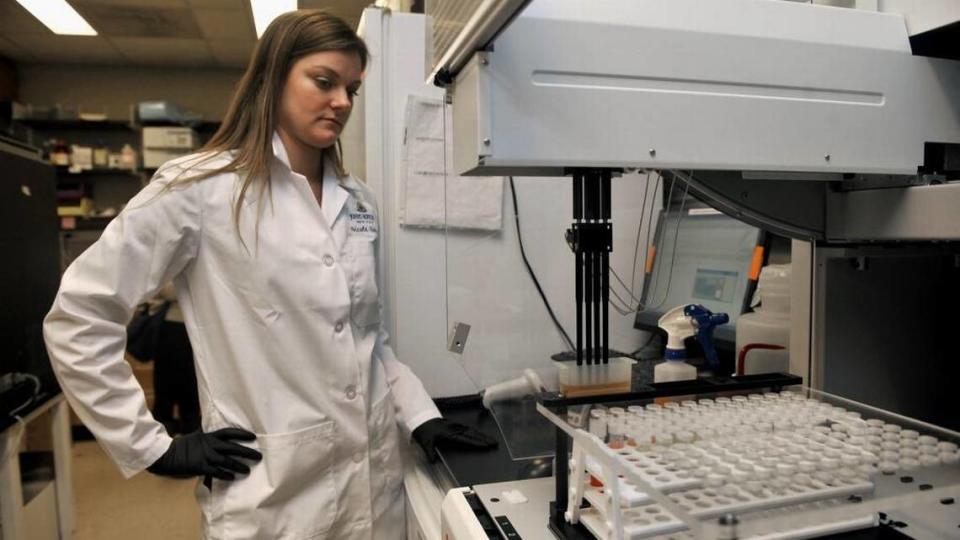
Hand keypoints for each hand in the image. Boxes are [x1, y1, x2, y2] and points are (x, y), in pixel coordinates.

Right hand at [147, 428, 261, 479]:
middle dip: (246, 452)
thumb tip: (219, 435)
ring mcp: (206, 456)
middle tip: (259, 456)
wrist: (167, 455)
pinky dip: (225, 475)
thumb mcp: (197, 436)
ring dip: (238, 465)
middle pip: (232, 447)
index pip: (229, 432)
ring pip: (227, 461)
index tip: (253, 437)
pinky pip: (216, 471)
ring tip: (248, 470)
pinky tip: (232, 477)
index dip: (241, 434)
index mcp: (209, 436)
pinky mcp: (200, 467)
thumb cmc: (182, 446)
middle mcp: (210, 445)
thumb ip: (208, 436)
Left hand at [411, 418, 497, 462]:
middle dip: (484, 439)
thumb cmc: (423, 430)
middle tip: (495, 443)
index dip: (477, 443)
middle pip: (472, 434)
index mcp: (449, 434)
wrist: (420, 417)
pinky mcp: (453, 423)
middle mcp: (454, 429)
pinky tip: (478, 434)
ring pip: (471, 430)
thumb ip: (430, 453)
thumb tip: (433, 462)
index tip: (487, 445)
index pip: (466, 440)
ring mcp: (455, 425)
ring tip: (490, 439)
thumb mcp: (425, 443)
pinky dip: (474, 431)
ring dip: (481, 435)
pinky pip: (467, 428)